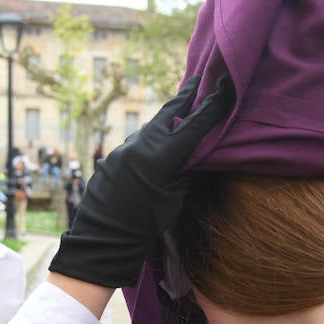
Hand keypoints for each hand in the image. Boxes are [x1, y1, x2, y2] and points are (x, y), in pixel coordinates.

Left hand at [49, 74, 233, 287]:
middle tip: (200, 78)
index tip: (223, 85)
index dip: (211, 105)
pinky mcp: (110, 160)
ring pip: (150, 128)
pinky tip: (156, 147)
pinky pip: (135, 144)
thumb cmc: (141, 232)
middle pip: (167, 114)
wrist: (100, 244)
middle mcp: (138, 147)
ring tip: (181, 112)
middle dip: (185, 96)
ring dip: (166, 121)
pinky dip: (149, 141)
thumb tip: (191, 157)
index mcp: (158, 158)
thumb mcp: (171, 202)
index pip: (192, 125)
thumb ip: (182, 174)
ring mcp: (120, 151)